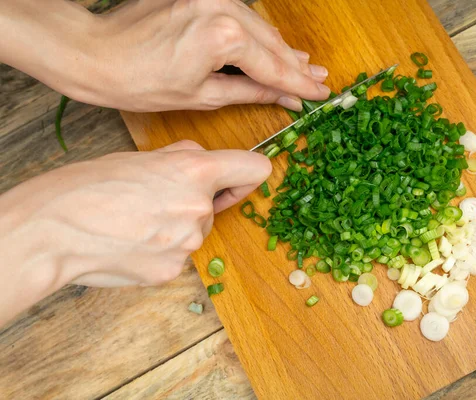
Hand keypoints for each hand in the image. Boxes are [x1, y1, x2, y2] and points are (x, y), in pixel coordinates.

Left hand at [0, 0, 329, 112]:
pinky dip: (255, 35)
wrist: (94, 52)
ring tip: (302, 67)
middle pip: (271, 42)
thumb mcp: (202, 94)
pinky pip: (238, 16)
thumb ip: (250, 90)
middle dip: (295, 65)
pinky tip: (270, 46)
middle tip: (319, 81)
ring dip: (278, 50)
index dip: (298, 83)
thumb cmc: (139, 81)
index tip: (319, 94)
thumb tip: (283, 96)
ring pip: (258, 27)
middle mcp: (222, 6)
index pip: (273, 65)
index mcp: (224, 34)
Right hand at [0, 140, 270, 323]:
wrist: (53, 230)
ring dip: (177, 226)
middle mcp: (199, 209)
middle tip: (154, 199)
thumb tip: (203, 162)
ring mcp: (189, 244)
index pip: (254, 169)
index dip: (250, 172)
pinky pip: (179, 255)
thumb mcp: (141, 156)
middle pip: (216, 204)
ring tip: (136, 222)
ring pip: (196, 230)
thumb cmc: (89, 186)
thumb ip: (182, 159)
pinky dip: (162, 250)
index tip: (240, 178)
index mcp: (194, 173)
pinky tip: (133, 243)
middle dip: (195, 201)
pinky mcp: (174, 270)